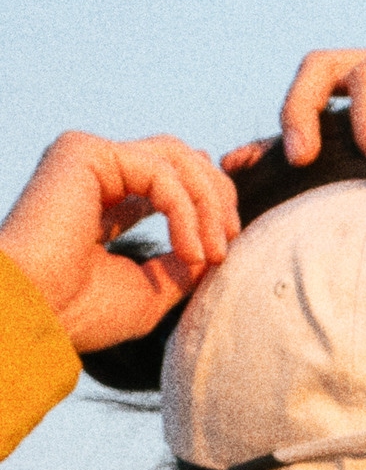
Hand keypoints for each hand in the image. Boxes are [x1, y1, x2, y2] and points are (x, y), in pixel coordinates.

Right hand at [0, 128, 239, 355]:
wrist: (33, 316)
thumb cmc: (81, 313)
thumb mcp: (152, 289)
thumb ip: (184, 262)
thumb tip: (221, 245)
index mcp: (108, 199)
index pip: (173, 180)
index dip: (210, 207)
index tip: (224, 252)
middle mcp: (97, 172)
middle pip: (180, 157)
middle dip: (216, 197)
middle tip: (228, 244)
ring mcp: (88, 157)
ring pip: (175, 156)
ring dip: (207, 203)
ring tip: (213, 252)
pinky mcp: (83, 153)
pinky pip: (159, 170)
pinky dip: (186, 210)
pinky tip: (190, 250)